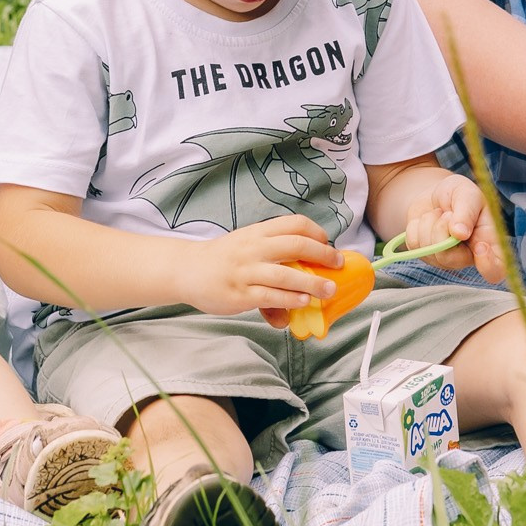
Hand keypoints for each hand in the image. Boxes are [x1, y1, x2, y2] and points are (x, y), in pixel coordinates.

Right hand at [195, 215, 342, 319]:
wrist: (187, 269)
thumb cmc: (223, 258)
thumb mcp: (247, 247)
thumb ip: (273, 258)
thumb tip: (303, 280)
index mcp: (258, 232)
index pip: (294, 223)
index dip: (317, 232)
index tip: (328, 244)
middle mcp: (254, 248)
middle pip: (297, 244)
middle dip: (324, 254)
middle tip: (338, 264)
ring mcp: (246, 271)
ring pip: (287, 275)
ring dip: (313, 283)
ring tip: (329, 290)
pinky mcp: (240, 294)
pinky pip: (271, 297)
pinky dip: (291, 299)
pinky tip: (303, 302)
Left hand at [397, 171, 506, 283]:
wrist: (435, 193)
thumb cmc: (458, 193)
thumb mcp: (467, 193)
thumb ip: (466, 211)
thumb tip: (460, 234)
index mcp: (488, 243)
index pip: (496, 270)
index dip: (489, 266)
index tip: (480, 246)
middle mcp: (467, 256)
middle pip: (449, 259)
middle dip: (441, 230)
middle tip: (446, 213)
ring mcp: (445, 259)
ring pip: (429, 251)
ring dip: (429, 223)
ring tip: (439, 213)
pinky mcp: (425, 255)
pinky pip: (414, 245)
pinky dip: (416, 226)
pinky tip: (427, 219)